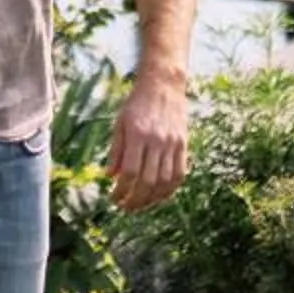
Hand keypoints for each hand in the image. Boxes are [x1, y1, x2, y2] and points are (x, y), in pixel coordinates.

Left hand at [105, 77, 189, 211]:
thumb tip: (110, 176)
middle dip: (136, 200)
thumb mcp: (120, 123)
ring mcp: (173, 143)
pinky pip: (179, 173)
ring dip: (152, 198)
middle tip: (126, 207)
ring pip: (165, 181)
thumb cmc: (136, 104)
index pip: (129, 172)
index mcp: (138, 134)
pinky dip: (170, 189)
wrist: (163, 85)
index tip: (113, 198)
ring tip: (141, 204)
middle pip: (148, 181)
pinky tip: (159, 195)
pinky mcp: (183, 144)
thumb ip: (116, 151)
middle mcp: (157, 140)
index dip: (121, 190)